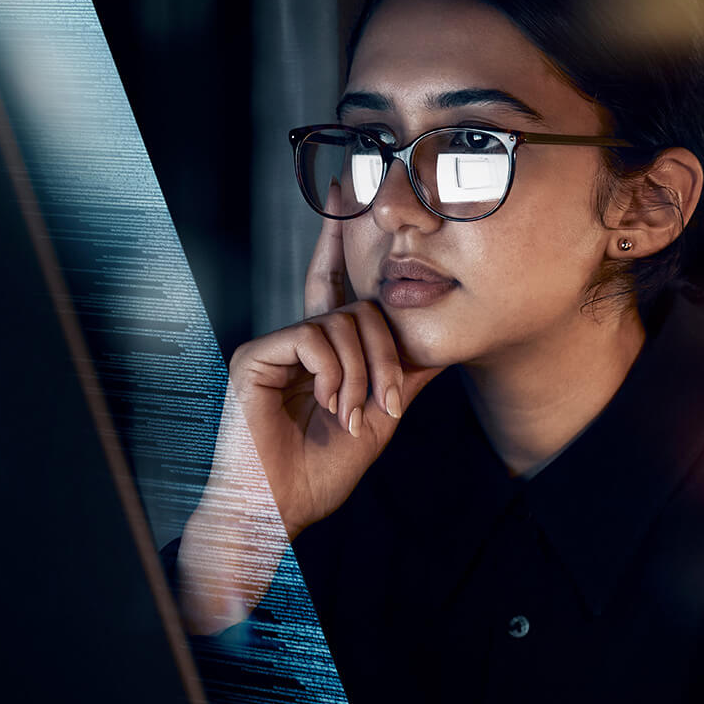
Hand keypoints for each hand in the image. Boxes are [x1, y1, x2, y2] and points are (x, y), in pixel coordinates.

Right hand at [177, 181, 442, 632]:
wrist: (283, 507)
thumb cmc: (324, 469)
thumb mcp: (382, 414)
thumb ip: (406, 371)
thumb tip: (447, 340)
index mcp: (323, 351)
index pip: (336, 287)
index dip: (339, 243)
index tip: (344, 196)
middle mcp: (297, 341)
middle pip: (359, 308)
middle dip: (385, 354)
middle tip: (387, 403)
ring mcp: (275, 345)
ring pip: (342, 322)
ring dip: (362, 373)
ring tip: (352, 414)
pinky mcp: (255, 355)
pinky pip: (312, 336)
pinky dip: (334, 373)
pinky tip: (331, 405)